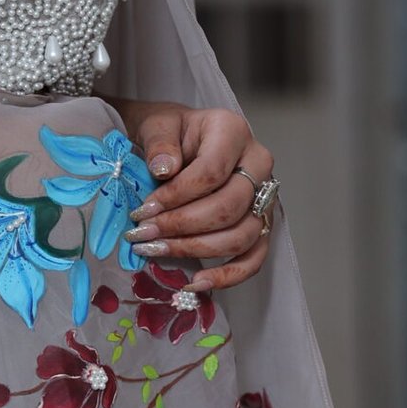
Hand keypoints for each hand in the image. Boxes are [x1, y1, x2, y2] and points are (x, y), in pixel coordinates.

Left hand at [113, 98, 276, 293]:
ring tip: (156, 251)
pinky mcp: (260, 222)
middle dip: (181, 226)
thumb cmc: (170, 131)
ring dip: (196, 249)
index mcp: (233, 132)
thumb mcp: (157, 124)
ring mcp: (263, 195)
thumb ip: (159, 143)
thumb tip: (164, 170)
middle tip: (143, 234)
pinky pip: (254, 257)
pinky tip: (196, 283)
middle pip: (228, 207)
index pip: (211, 172)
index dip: (176, 196)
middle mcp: (257, 163)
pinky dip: (228, 275)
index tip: (143, 210)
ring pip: (240, 235)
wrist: (180, 138)